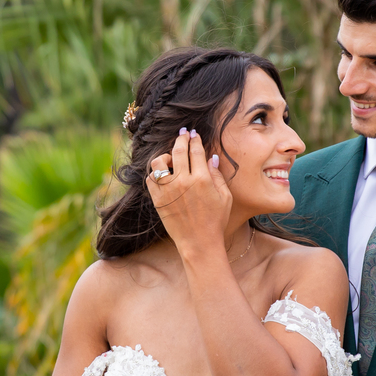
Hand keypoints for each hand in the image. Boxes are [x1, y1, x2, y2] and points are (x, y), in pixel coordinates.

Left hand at [145, 128, 231, 259]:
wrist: (199, 242)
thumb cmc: (215, 221)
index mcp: (202, 179)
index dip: (194, 139)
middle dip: (181, 139)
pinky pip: (150, 178)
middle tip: (183, 134)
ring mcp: (168, 190)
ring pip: (159, 162)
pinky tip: (163, 174)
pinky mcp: (157, 199)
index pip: (196, 151)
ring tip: (171, 159)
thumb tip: (211, 158)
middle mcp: (183, 181)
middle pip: (178, 151)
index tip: (193, 134)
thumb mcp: (225, 197)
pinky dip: (155, 173)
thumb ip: (217, 175)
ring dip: (165, 156)